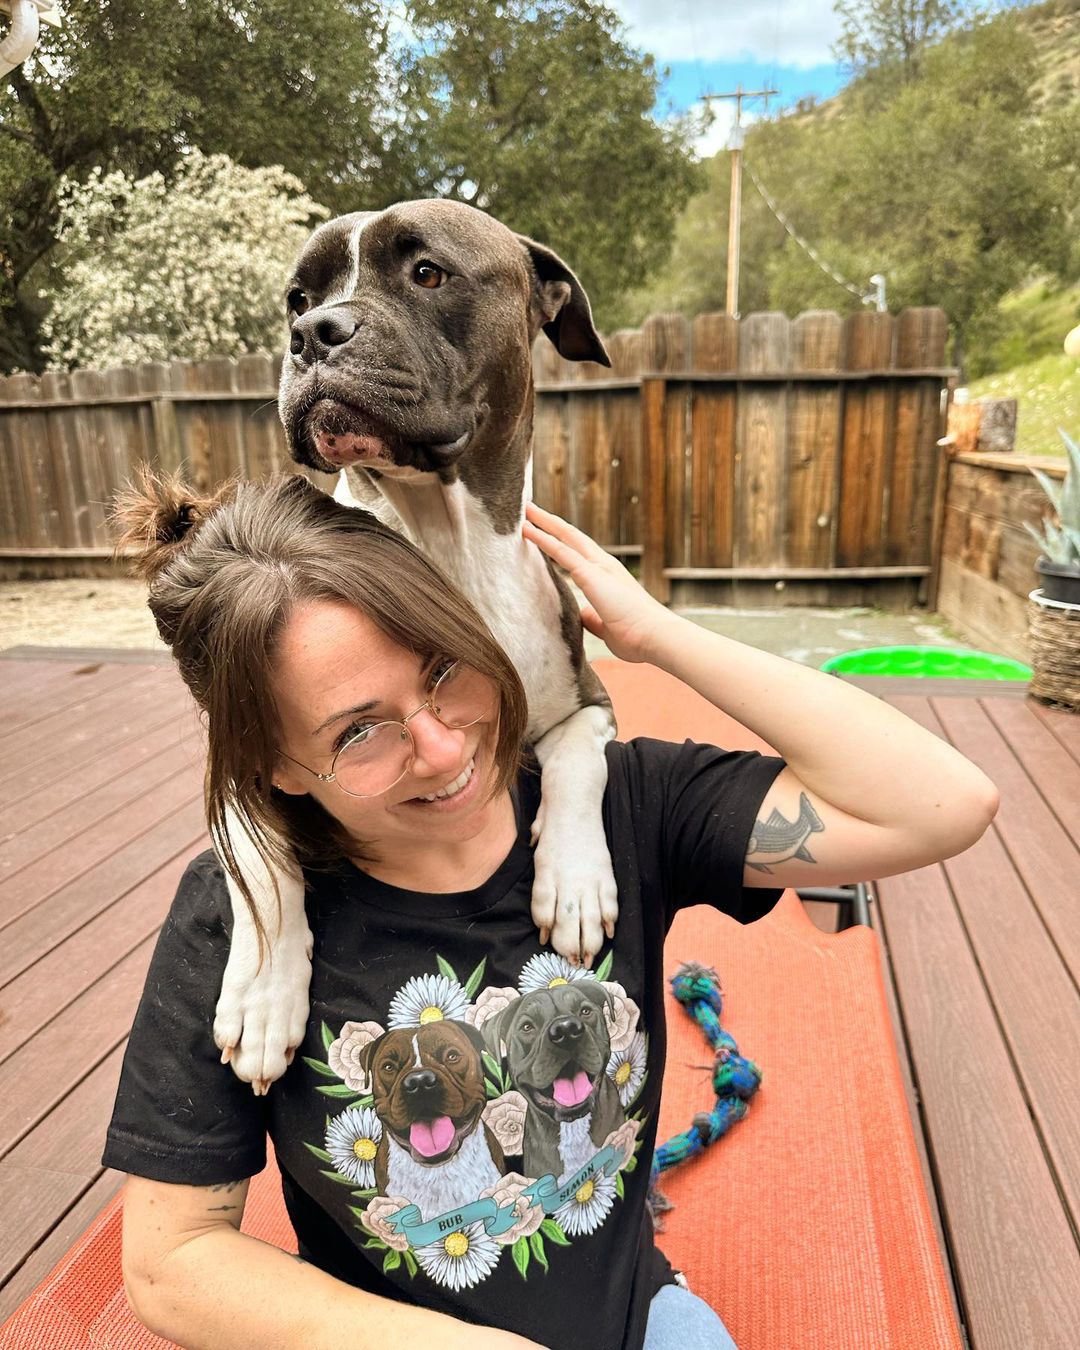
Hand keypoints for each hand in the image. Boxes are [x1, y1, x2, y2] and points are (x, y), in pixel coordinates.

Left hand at [522, 502, 675, 663]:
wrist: (656, 637)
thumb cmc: (637, 637)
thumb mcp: (608, 627)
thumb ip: (594, 618)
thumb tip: (584, 613)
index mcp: (609, 578)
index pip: (581, 553)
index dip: (563, 542)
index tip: (547, 532)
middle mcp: (605, 566)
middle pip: (573, 536)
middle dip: (552, 523)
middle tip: (531, 509)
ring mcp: (599, 567)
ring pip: (566, 536)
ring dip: (544, 522)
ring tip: (525, 510)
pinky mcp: (591, 574)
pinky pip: (561, 551)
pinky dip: (542, 538)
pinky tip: (526, 530)